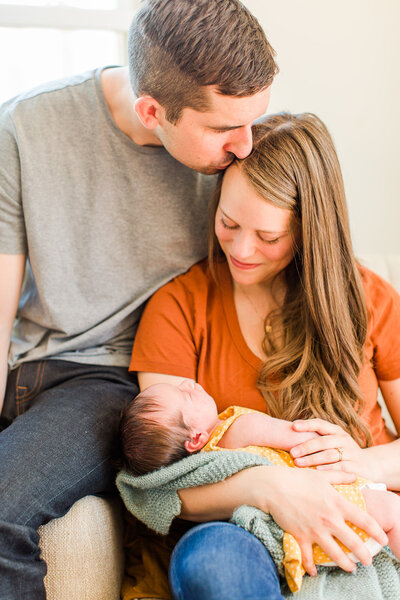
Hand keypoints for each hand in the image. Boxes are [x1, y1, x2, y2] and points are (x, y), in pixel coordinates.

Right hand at [248, 466, 387, 575]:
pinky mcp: (300, 537)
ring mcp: (315, 530)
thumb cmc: (297, 478)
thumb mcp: (321, 475)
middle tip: (368, 561)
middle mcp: (329, 519)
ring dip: (345, 564)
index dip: (376, 531)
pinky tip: (315, 572)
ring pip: (335, 554)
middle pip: (353, 542)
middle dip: (364, 555)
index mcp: (336, 503)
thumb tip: (354, 475)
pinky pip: (308, 558)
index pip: (363, 520)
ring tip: (351, 568)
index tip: (382, 539)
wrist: (273, 486)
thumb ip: (340, 476)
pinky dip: (312, 567)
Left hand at [289, 418, 376, 478]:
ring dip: (313, 459)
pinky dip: (328, 469)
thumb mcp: (332, 442)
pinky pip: (340, 467)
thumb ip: (316, 438)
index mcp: (336, 431)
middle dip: (306, 446)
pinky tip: (317, 471)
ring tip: (298, 463)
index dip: (307, 424)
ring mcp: (351, 452)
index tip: (293, 426)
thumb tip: (288, 435)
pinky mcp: (356, 466)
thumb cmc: (342, 453)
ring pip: (330, 454)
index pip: (320, 424)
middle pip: (323, 441)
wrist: (369, 465)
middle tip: (292, 452)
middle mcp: (344, 439)